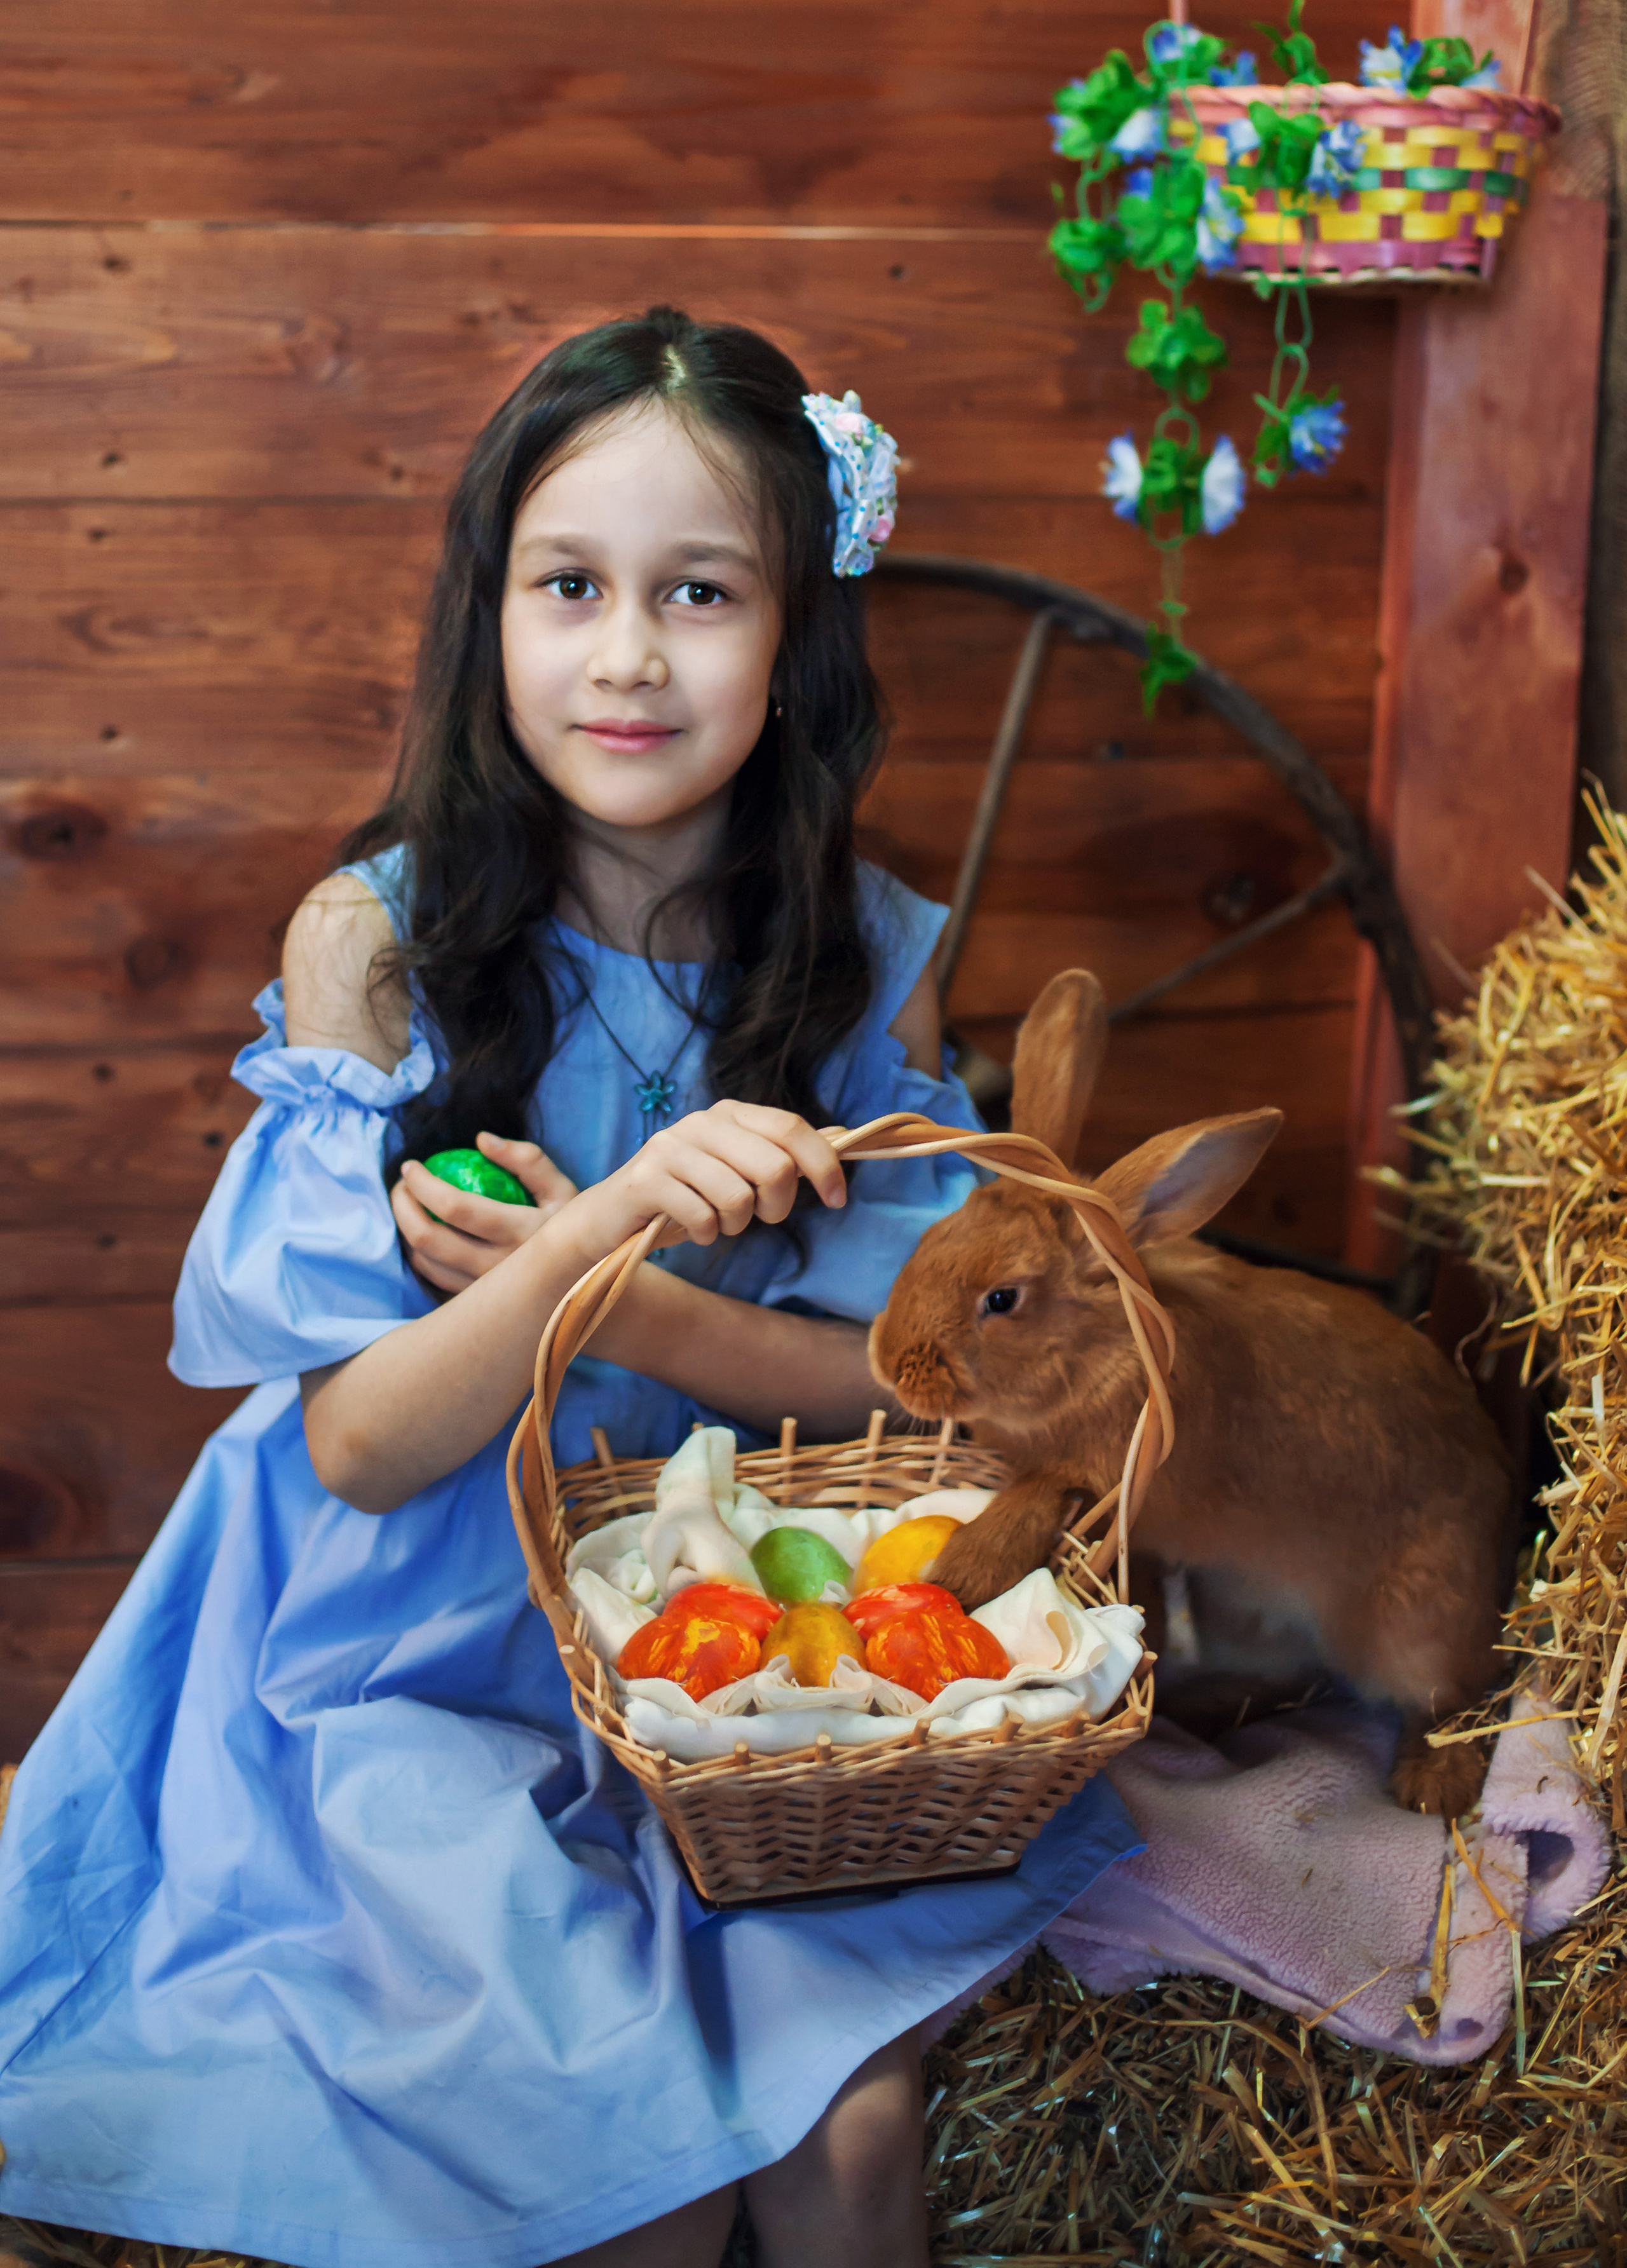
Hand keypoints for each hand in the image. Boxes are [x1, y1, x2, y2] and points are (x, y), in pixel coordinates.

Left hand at [393, 1132, 577, 1295]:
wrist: (591, 1280)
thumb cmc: (575, 1224)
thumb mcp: (562, 1187)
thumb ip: (526, 1159)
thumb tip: (481, 1140)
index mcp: (522, 1232)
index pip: (456, 1208)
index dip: (423, 1184)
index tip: (410, 1166)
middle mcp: (501, 1268)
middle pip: (430, 1239)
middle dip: (403, 1206)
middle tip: (401, 1185)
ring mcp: (488, 1291)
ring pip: (426, 1262)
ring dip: (405, 1229)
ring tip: (408, 1204)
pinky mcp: (480, 1304)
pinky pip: (435, 1279)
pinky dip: (419, 1254)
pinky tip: (422, 1233)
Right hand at [569, 1102, 846, 1257]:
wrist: (612, 1216)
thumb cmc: (685, 1195)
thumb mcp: (736, 1170)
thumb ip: (781, 1152)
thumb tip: (842, 1136)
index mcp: (729, 1114)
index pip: (791, 1128)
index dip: (824, 1166)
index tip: (837, 1201)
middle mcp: (701, 1122)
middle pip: (775, 1166)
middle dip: (778, 1206)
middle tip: (759, 1218)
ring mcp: (671, 1147)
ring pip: (739, 1198)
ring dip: (735, 1225)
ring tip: (715, 1221)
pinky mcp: (646, 1178)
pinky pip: (703, 1218)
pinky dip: (704, 1235)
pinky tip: (689, 1229)